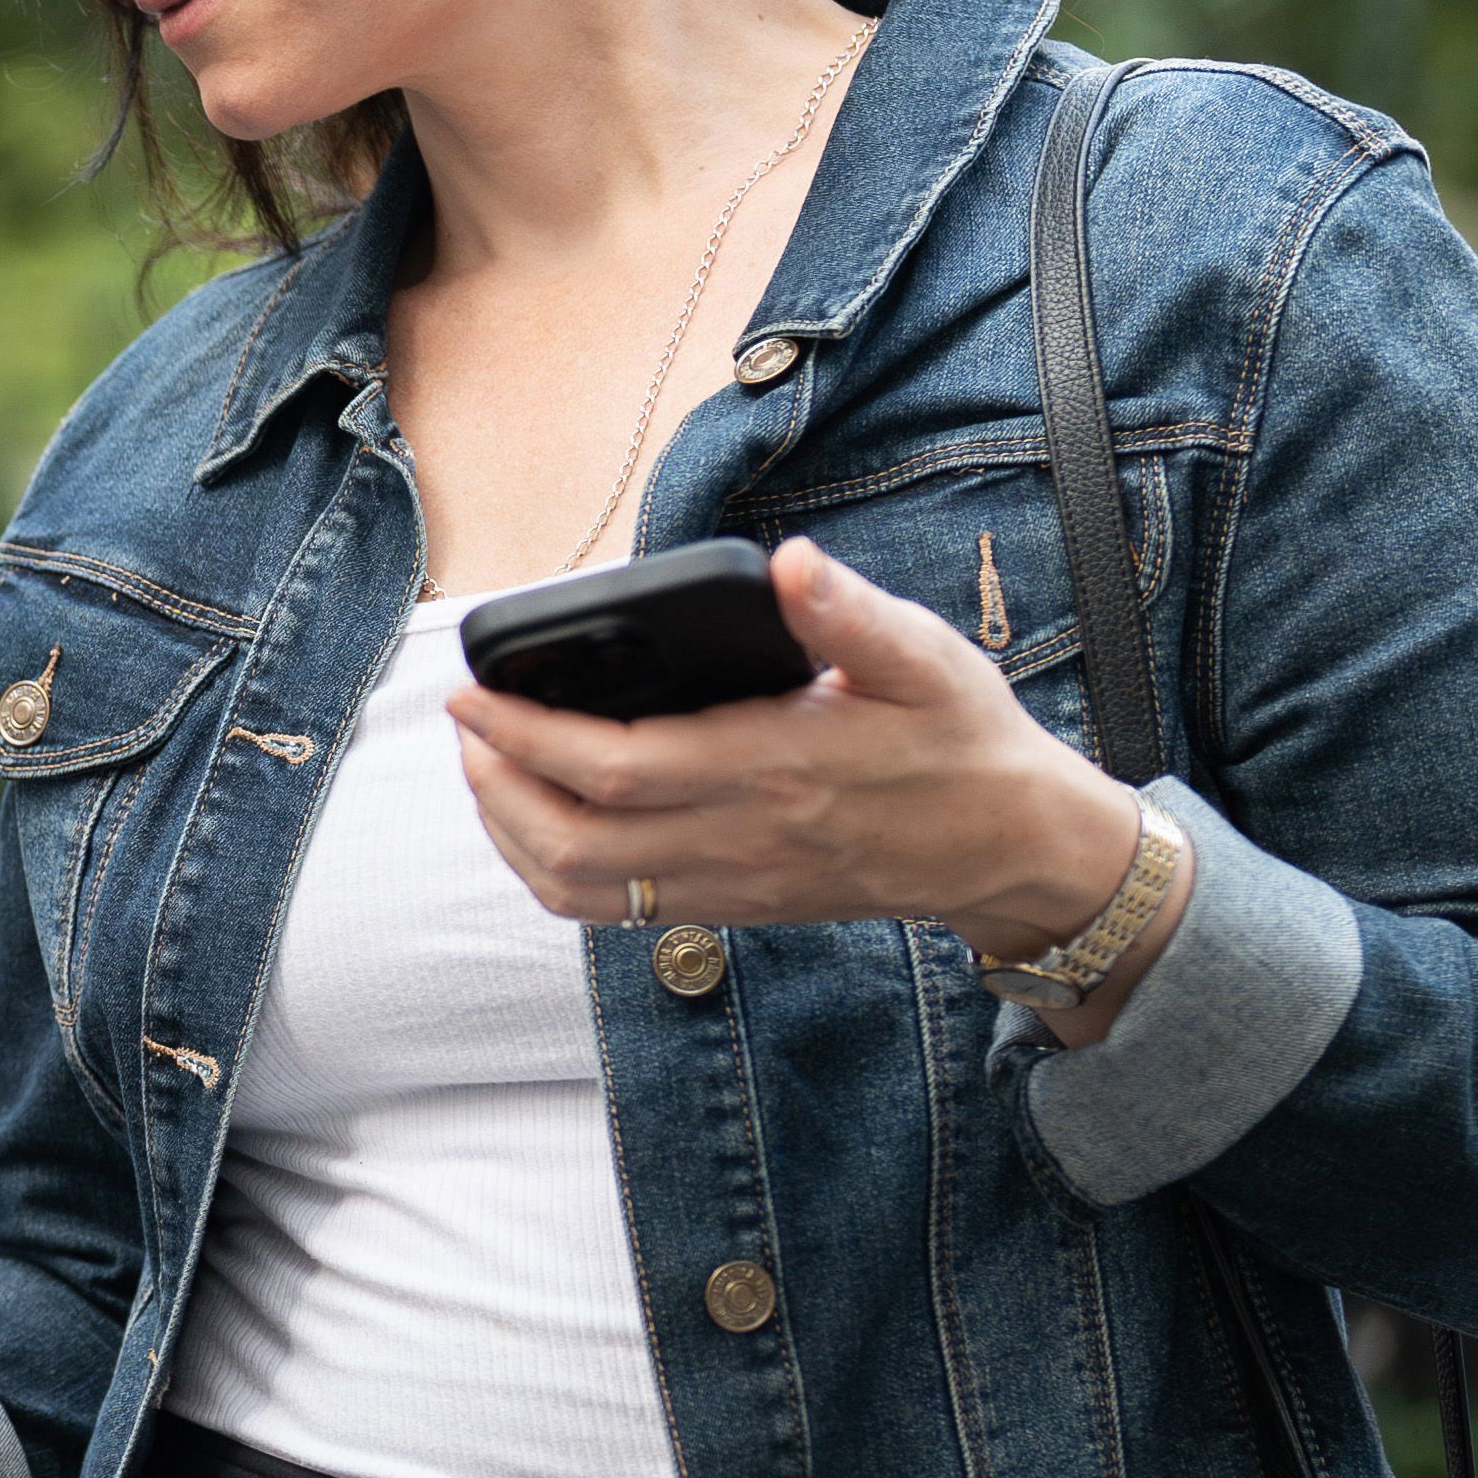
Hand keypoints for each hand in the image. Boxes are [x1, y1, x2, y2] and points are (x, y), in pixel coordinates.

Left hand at [441, 539, 1185, 1030]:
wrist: (1013, 848)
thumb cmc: (965, 741)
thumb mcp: (925, 659)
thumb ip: (850, 614)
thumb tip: (790, 564)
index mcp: (774, 766)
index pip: (613, 764)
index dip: (524, 734)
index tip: (472, 690)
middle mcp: (741, 838)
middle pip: (572, 839)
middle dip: (494, 783)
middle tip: (464, 721)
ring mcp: (733, 883)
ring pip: (580, 890)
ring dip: (511, 834)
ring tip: (488, 768)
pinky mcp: (733, 906)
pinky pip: (614, 913)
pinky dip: (553, 871)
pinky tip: (543, 818)